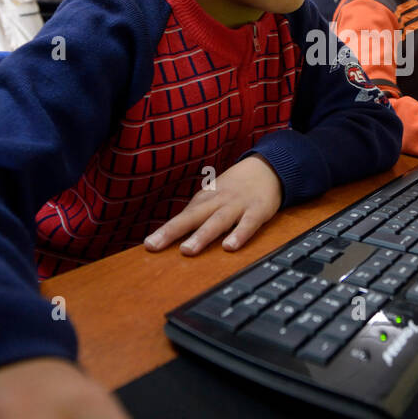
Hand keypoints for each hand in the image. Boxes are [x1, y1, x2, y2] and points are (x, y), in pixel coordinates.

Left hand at [144, 155, 282, 255]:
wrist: (268, 168)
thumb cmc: (235, 189)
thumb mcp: (214, 197)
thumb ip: (198, 214)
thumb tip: (174, 234)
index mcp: (206, 200)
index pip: (183, 217)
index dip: (165, 231)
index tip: (149, 245)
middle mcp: (218, 201)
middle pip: (193, 216)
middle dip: (172, 231)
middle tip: (154, 245)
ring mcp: (238, 205)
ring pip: (217, 221)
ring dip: (202, 235)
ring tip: (187, 250)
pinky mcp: (258, 210)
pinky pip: (248, 224)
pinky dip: (239, 234)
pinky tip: (230, 247)